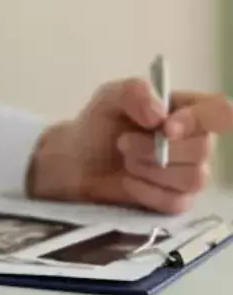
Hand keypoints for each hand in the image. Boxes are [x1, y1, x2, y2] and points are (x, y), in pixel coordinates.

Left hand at [28, 78, 232, 213]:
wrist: (77, 161)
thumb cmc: (99, 124)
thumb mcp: (109, 97)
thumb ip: (134, 91)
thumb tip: (159, 114)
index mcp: (187, 110)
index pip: (220, 112)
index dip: (199, 120)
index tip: (165, 127)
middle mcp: (196, 141)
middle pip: (202, 149)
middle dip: (154, 148)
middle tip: (122, 143)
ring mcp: (189, 174)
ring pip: (193, 178)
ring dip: (150, 169)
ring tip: (125, 160)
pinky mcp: (177, 201)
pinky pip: (176, 202)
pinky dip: (146, 191)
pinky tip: (128, 180)